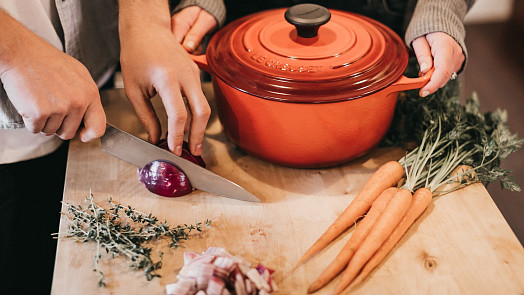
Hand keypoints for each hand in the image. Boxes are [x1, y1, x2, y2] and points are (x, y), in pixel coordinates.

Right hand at [0, 13, 104, 141]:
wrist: (22, 52)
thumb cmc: (48, 61)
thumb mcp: (78, 75)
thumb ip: (86, 97)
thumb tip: (89, 119)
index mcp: (90, 93)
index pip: (98, 127)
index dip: (89, 136)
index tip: (82, 136)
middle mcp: (78, 102)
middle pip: (69, 133)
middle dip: (59, 126)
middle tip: (50, 107)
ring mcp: (59, 108)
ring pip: (51, 131)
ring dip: (44, 122)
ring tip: (40, 100)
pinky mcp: (40, 113)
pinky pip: (35, 129)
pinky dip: (30, 121)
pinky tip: (30, 103)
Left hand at [119, 2, 209, 155]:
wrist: (147, 29)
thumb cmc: (136, 55)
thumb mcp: (134, 89)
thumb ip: (146, 116)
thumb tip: (155, 138)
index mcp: (166, 79)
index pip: (178, 115)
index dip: (177, 136)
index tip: (173, 149)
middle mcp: (185, 75)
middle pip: (202, 112)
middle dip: (199, 135)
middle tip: (194, 152)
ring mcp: (194, 73)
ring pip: (204, 106)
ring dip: (200, 126)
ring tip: (193, 143)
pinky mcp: (196, 73)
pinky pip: (200, 97)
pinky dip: (196, 114)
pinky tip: (189, 125)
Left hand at [412, 32, 464, 96]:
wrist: (441, 21)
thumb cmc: (427, 30)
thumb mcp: (418, 40)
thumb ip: (422, 55)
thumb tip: (424, 71)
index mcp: (445, 46)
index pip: (442, 70)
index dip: (433, 84)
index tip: (422, 92)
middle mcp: (456, 52)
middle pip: (444, 76)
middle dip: (430, 82)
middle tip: (419, 79)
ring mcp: (460, 57)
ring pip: (446, 77)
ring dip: (434, 78)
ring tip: (426, 67)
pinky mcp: (459, 61)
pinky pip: (449, 73)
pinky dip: (439, 75)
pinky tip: (433, 66)